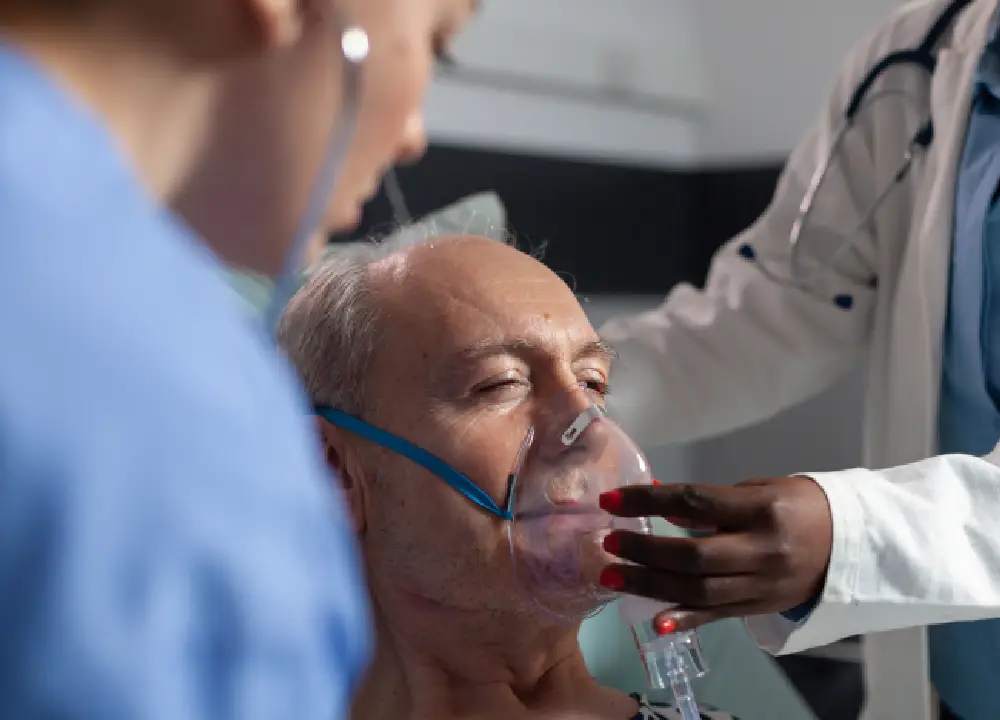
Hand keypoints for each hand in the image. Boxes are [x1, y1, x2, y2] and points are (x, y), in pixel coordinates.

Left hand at [598, 477, 833, 632]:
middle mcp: (762, 550)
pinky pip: (716, 616)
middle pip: (693, 555)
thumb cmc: (798, 505)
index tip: (612, 500)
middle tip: (607, 542)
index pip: (694, 503)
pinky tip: (654, 623)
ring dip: (649, 585)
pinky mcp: (759, 608)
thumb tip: (659, 505)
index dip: (648, 501)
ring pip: (699, 591)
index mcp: (761, 509)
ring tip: (611, 577)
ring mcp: (761, 584)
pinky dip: (684, 620)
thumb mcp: (758, 489)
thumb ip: (711, 502)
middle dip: (644, 550)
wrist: (849, 543)